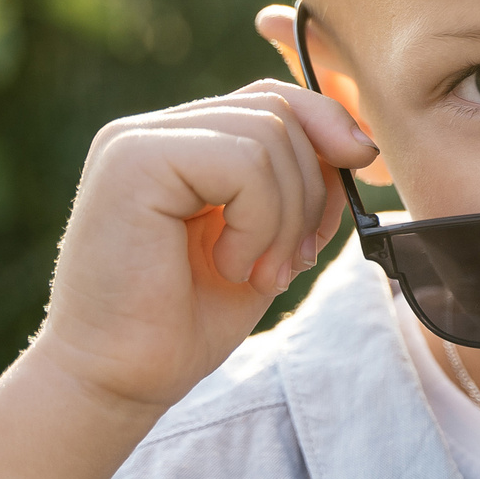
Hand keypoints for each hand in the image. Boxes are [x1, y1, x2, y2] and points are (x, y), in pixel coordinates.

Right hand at [36, 80, 378, 412]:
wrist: (119, 378)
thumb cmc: (185, 321)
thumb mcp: (266, 241)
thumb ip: (301, 188)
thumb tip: (359, 143)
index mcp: (180, 143)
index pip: (272, 100)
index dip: (327, 132)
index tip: (353, 185)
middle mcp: (152, 131)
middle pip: (278, 110)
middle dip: (311, 192)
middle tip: (290, 264)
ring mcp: (137, 140)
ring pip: (269, 135)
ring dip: (286, 218)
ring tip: (258, 274)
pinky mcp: (133, 160)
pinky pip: (243, 162)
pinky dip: (260, 223)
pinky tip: (229, 266)